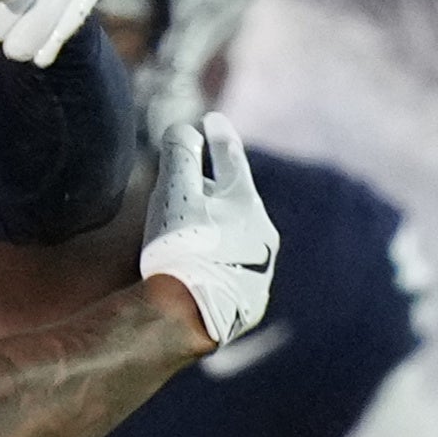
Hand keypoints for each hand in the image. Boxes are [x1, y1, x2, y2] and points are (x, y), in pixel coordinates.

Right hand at [139, 114, 277, 349]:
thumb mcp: (175, 191)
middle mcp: (262, 231)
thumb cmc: (181, 247)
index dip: (217, 136)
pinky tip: (206, 265)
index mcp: (245, 200)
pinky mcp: (252, 299)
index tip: (211, 120)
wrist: (192, 316)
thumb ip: (180, 154)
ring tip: (197, 226)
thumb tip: (184, 129)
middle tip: (198, 177)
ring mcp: (260, 267)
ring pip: (239, 235)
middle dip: (217, 185)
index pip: (230, 157)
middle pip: (236, 198)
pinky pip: (235, 267)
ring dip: (220, 225)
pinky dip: (220, 258)